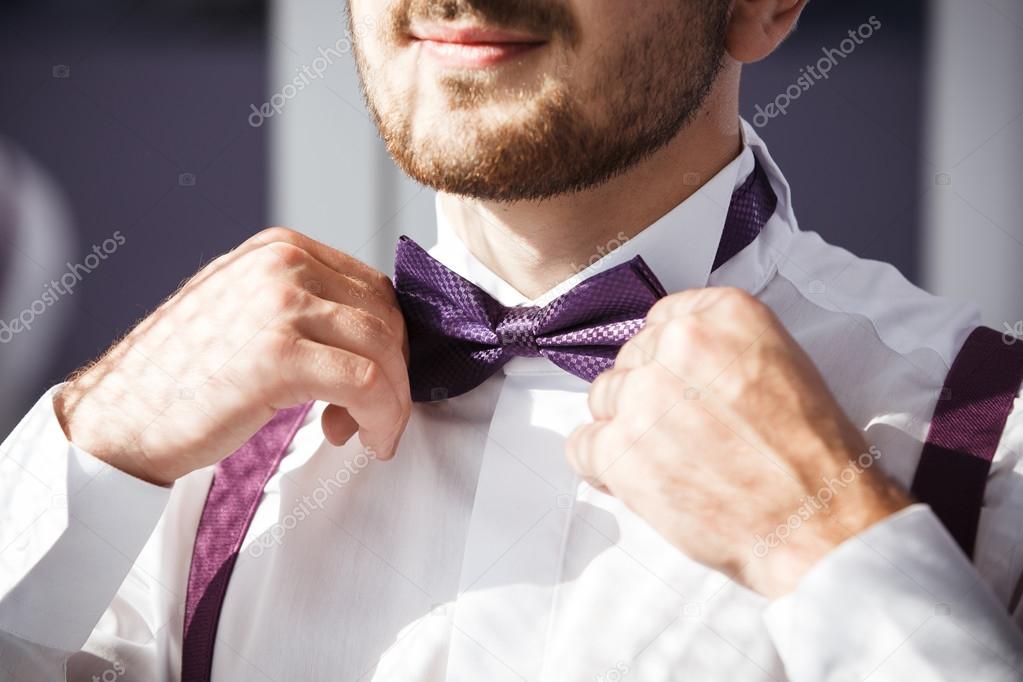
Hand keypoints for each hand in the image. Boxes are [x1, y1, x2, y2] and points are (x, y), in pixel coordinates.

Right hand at [55, 228, 410, 485]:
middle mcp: (283, 264)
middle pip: (386, 316)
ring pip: (384, 349)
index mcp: (279, 249)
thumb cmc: (186, 378)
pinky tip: (363, 439)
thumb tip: (375, 338)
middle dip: (395, 374)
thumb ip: (305, 309)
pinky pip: (367, 383)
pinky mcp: (278, 355)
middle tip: (374, 418)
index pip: (372, 289)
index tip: (378, 386)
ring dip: (393, 402)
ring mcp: (280, 305)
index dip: (389, 344)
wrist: (121, 420)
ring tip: (370, 434)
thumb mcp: (247, 314)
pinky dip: (381, 417)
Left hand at [566, 287, 909, 597]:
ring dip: (624, 428)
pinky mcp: (619, 447)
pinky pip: (581, 445)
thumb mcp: (780, 366)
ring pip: (603, 398)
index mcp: (723, 315)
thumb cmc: (808, 458)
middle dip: (648, 395)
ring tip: (669, 461)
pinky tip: (637, 480)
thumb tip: (670, 362)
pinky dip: (600, 465)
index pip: (662, 321)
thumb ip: (719, 350)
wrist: (816, 522)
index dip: (668, 361)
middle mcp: (678, 344)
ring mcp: (643, 394)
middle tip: (683, 434)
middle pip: (631, 360)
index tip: (680, 385)